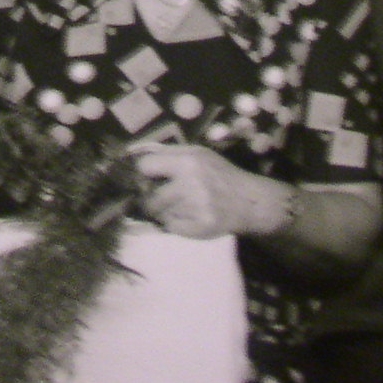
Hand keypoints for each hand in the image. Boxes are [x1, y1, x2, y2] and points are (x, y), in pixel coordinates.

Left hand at [131, 143, 292, 239]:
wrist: (249, 201)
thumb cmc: (219, 174)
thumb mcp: (198, 154)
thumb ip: (168, 153)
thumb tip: (133, 155)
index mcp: (188, 162)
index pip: (145, 167)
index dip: (143, 173)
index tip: (147, 178)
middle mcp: (191, 185)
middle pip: (149, 197)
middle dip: (151, 199)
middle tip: (161, 198)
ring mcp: (196, 209)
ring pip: (160, 214)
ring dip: (164, 212)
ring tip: (180, 206)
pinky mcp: (200, 229)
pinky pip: (171, 228)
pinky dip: (174, 224)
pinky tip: (188, 217)